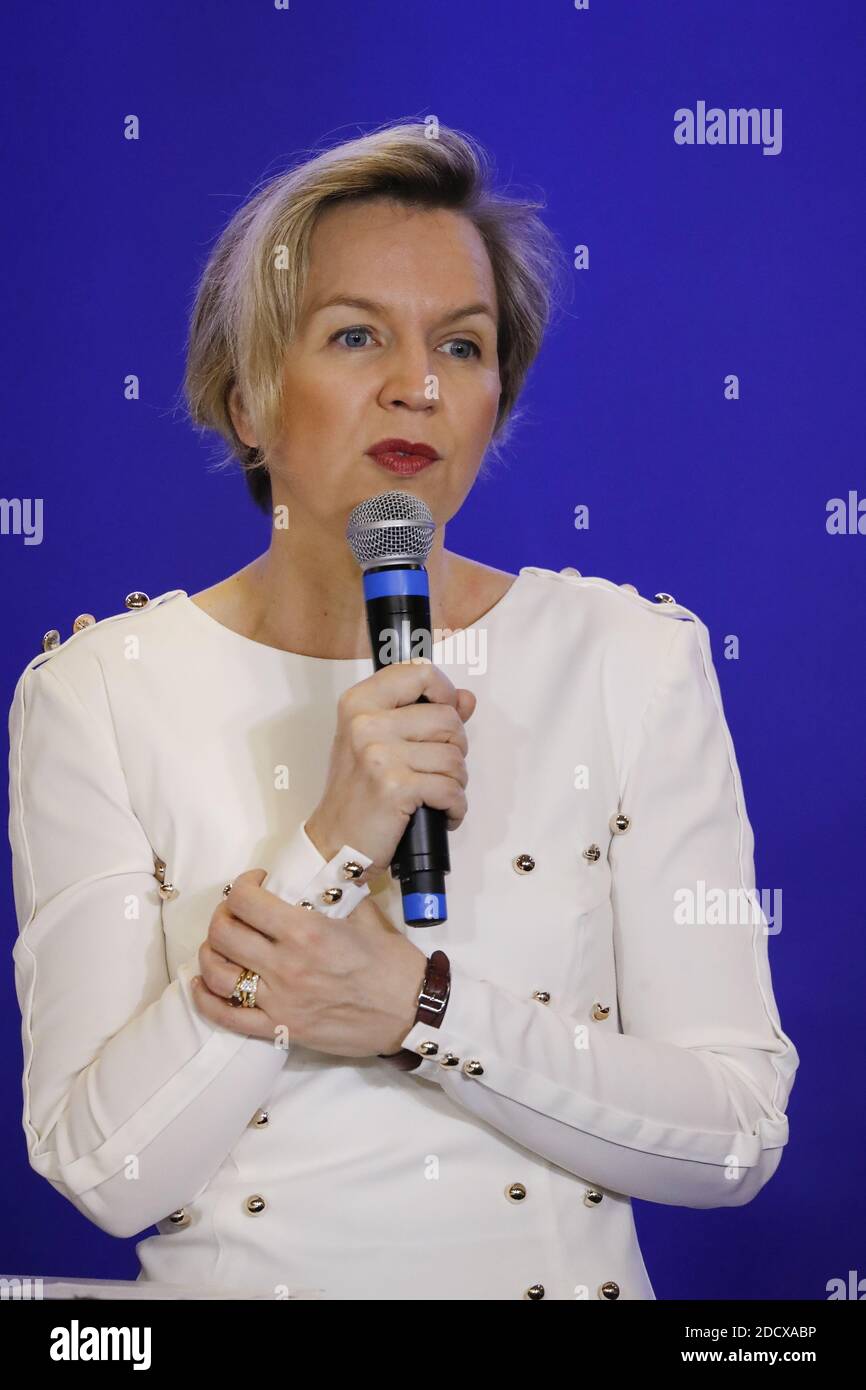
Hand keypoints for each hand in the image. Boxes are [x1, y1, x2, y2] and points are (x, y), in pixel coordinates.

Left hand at [190, 869, 428, 1056]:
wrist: (411, 1012)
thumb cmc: (392, 962)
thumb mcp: (362, 915)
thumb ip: (329, 895)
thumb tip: (309, 875)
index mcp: (306, 931)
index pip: (245, 900)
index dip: (242, 885)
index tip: (254, 883)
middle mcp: (286, 965)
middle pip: (223, 933)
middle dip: (223, 916)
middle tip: (236, 913)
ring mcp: (280, 1001)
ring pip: (217, 974)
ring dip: (210, 954)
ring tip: (221, 945)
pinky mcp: (281, 1029)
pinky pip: (227, 1017)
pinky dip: (206, 999)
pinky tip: (202, 984)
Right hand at [305, 658, 476, 876]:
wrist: (334, 843)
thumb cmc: (358, 793)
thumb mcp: (380, 742)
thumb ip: (424, 714)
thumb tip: (466, 699)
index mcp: (360, 702)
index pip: (420, 673)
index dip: (445, 692)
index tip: (445, 713)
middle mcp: (367, 722)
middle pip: (448, 718)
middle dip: (455, 748)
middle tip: (437, 769)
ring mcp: (380, 754)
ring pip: (454, 757)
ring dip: (455, 782)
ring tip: (433, 794)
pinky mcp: (396, 787)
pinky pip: (451, 789)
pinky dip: (454, 807)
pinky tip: (441, 813)